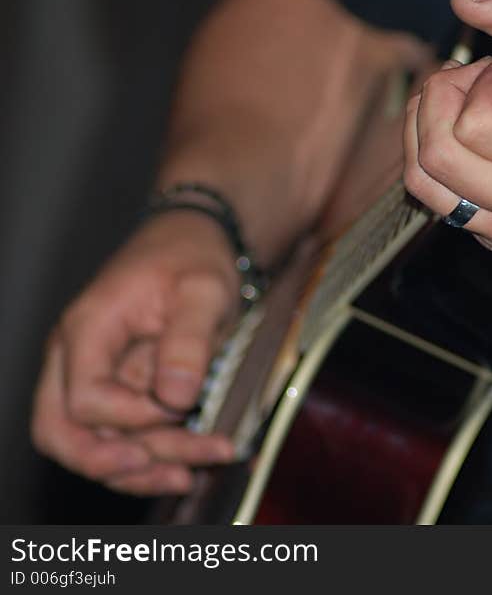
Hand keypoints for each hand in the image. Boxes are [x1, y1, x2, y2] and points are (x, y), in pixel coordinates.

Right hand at [31, 212, 239, 494]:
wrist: (197, 243)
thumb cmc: (194, 258)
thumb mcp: (204, 288)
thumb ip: (189, 339)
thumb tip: (175, 397)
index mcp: (88, 329)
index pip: (84, 398)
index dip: (132, 416)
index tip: (182, 406)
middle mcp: (77, 358)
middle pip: (62, 432)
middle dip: (115, 464)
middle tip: (174, 473)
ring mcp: (95, 377)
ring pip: (93, 443)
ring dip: (142, 470)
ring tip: (194, 473)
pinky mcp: (119, 391)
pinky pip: (120, 437)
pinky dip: (151, 460)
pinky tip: (190, 468)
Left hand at [403, 0, 491, 257]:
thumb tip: (464, 3)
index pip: (476, 126)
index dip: (479, 82)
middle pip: (438, 156)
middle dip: (439, 101)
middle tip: (468, 79)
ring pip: (425, 185)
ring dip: (425, 131)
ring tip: (457, 104)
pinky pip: (442, 203)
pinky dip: (440, 162)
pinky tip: (469, 138)